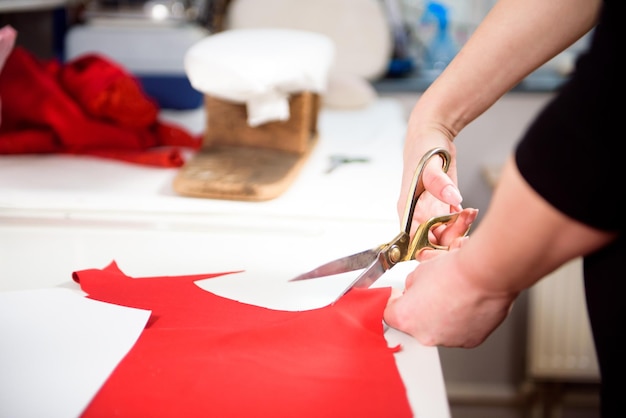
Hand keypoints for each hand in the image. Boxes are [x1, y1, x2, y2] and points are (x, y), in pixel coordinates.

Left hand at [384, 246, 516, 347]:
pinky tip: (466, 303)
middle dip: (421, 308)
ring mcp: (448, 340)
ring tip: (453, 295)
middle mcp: (426, 335)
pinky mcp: (469, 341)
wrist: (484, 275)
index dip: (396, 301)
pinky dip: (461, 320)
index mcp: (406, 318)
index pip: (390, 314)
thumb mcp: (420, 271)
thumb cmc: (455, 272)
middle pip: (415, 323)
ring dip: (441, 315)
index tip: (401, 296)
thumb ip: (412, 285)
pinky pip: (459, 331)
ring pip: (438, 328)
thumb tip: (415, 288)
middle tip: (432, 292)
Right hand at [398, 130, 466, 254]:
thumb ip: (439, 182)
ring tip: (470, 214)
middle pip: (431, 243)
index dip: (430, 250)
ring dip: (458, 231)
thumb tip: (453, 199)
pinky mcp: (441, 207)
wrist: (432, 133)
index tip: (449, 242)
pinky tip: (469, 212)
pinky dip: (462, 223)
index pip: (413, 243)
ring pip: (443, 237)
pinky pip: (451, 225)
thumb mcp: (430, 163)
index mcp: (408, 210)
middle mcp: (417, 215)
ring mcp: (429, 212)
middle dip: (450, 241)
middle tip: (465, 223)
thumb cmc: (424, 147)